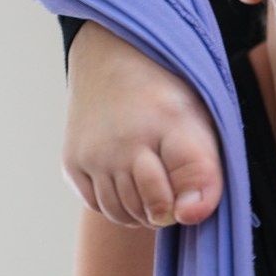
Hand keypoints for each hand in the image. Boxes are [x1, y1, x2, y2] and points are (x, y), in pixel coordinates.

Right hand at [64, 21, 222, 227]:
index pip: (187, 180)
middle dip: (167, 210)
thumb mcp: (198, 120)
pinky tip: (127, 184)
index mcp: (169, 122)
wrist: (114, 59)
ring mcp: (94, 154)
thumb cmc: (167, 97)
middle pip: (152, 207)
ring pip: (122, 212)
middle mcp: (126, 141)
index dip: (193, 203)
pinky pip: (98, 206)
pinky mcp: (72, 162)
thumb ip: (203, 170)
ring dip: (142, 213)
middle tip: (173, 193)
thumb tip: (188, 216)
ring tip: (153, 190)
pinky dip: (116, 206)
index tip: (190, 203)